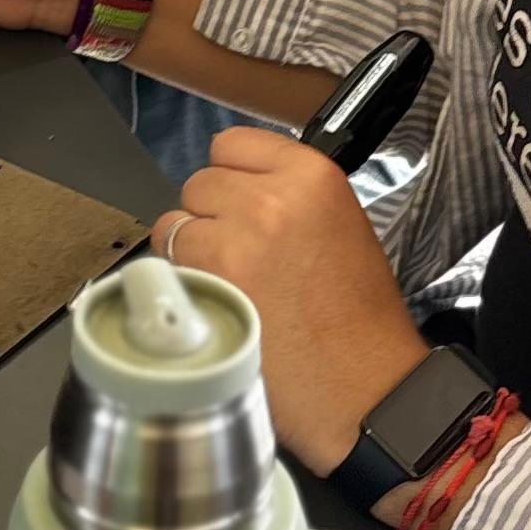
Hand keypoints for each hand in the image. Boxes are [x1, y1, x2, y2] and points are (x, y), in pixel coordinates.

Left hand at [155, 128, 425, 471]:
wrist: (364, 385)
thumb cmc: (356, 318)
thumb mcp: (339, 226)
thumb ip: (287, 197)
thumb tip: (233, 191)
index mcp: (312, 175)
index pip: (232, 144)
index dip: (230, 179)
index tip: (239, 206)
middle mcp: (272, 196)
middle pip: (199, 181)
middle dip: (209, 216)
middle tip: (238, 257)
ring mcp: (238, 234)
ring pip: (173, 220)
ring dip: (188, 250)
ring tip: (228, 285)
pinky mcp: (211, 275)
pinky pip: (166, 260)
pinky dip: (179, 281)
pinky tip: (214, 303)